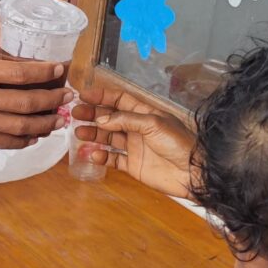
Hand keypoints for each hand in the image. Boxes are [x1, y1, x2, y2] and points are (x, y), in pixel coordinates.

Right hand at [0, 34, 69, 148]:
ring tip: (59, 120)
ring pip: (20, 127)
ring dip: (44, 124)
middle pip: (27, 102)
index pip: (21, 73)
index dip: (45, 72)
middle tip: (68, 96)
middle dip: (52, 99)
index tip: (60, 70)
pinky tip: (35, 136)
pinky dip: (23, 140)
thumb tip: (12, 39)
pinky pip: (3, 142)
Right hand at [72, 87, 195, 198]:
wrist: (192, 172)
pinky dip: (101, 157)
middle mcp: (137, 128)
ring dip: (93, 135)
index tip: (83, 95)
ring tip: (79, 133)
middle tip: (75, 114)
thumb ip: (126, 120)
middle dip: (93, 115)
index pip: (119, 100)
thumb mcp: (153, 123)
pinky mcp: (133, 166)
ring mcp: (134, 147)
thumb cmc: (177, 142)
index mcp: (144, 113)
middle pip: (110, 118)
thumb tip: (101, 119)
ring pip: (108, 138)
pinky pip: (113, 160)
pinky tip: (92, 154)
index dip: (102, 96)